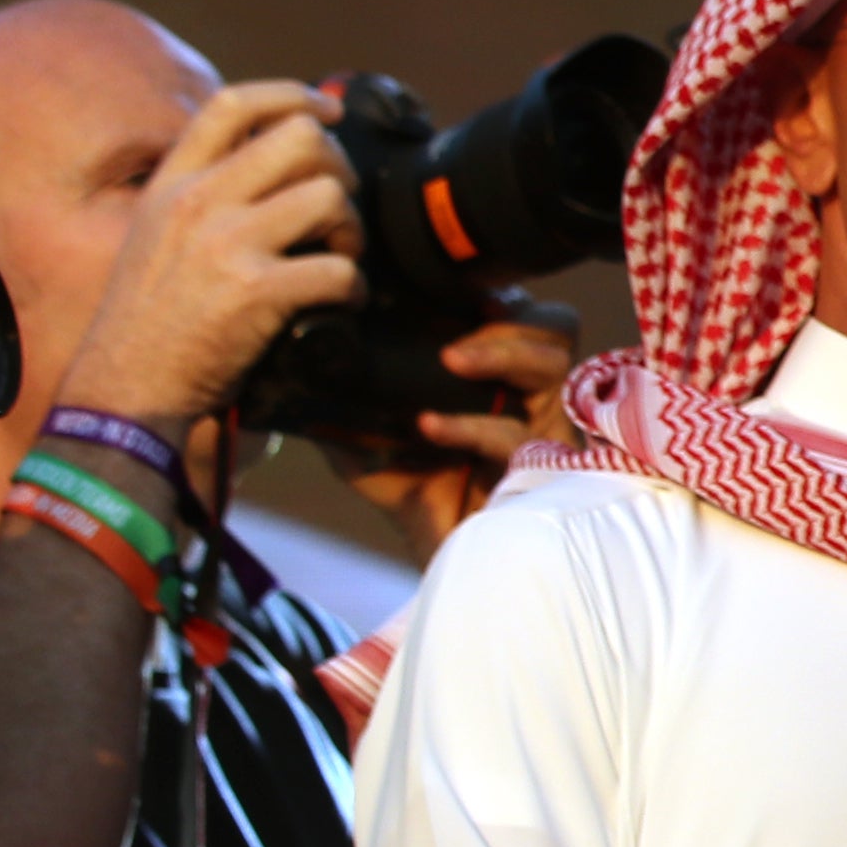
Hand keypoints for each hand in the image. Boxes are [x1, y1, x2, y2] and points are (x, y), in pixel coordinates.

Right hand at [63, 79, 358, 430]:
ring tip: (336, 256)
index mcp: (172, 183)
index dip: (292, 95)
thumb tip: (271, 161)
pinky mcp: (256, 291)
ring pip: (331, 196)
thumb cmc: (149, 318)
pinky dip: (355, 288)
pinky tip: (341, 303)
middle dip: (339, 169)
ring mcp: (226, 244)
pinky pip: (341, 268)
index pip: (233, 104)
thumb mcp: (155, 233)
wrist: (126, 385)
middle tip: (334, 211)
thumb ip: (202, 193)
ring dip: (351, 228)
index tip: (329, 110)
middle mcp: (198, 202)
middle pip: (302, 139)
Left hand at [335, 299, 576, 552]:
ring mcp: (545, 430)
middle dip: (507, 311)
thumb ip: (342, 410)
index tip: (449, 286)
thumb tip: (292, 374)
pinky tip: (431, 426)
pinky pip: (517, 436)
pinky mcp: (544, 471)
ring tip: (453, 358)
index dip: (492, 290)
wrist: (439, 559)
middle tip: (465, 315)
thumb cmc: (419, 495)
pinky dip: (473, 425)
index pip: (514, 311)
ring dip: (502, 352)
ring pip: (554, 365)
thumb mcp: (369, 444)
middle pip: (554, 324)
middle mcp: (531, 394)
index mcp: (498, 374)